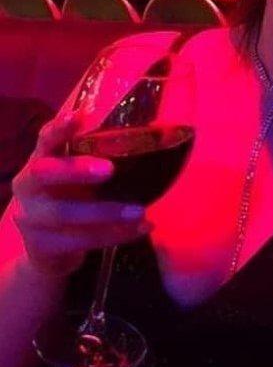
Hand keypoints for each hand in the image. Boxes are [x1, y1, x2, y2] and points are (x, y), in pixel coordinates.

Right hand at [11, 111, 152, 277]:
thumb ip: (97, 162)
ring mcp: (29, 217)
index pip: (45, 140)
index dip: (60, 128)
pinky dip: (113, 235)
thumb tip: (152, 140)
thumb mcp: (78, 181)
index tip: (81, 115)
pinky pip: (80, 240)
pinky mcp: (41, 245)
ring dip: (106, 212)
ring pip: (64, 213)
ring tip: (139, 211)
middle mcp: (27, 186)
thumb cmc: (70, 203)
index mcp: (39, 162)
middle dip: (76, 170)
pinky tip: (139, 229)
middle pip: (44, 173)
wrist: (49, 252)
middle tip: (109, 169)